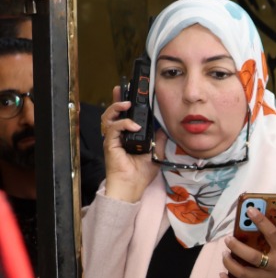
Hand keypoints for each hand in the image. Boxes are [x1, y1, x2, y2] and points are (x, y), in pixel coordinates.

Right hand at [101, 88, 159, 203]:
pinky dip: (123, 124)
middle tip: (122, 90)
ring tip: (127, 104)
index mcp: (127, 136)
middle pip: (112, 113)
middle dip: (116, 100)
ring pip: (108, 118)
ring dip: (117, 109)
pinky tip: (134, 126)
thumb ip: (159, 140)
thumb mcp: (155, 153)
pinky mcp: (110, 145)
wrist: (132, 187)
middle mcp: (117, 136)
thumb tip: (165, 129)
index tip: (130, 94)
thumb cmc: (140, 173)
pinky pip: (113, 129)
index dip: (124, 104)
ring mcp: (112, 140)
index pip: (123, 116)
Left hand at [221, 207, 275, 277]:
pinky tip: (223, 275)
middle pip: (252, 257)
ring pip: (242, 273)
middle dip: (236, 247)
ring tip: (225, 256)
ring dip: (229, 263)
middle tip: (228, 240)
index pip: (273, 235)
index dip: (262, 221)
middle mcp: (275, 268)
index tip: (250, 210)